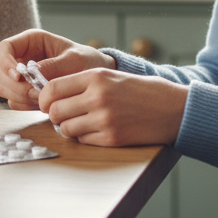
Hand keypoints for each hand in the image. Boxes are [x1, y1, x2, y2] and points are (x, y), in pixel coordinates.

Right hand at [0, 29, 114, 110]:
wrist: (94, 79)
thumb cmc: (86, 61)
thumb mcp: (74, 59)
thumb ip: (53, 65)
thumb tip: (30, 72)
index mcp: (31, 41)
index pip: (4, 47)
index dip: (6, 61)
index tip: (19, 76)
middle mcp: (21, 57)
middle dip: (13, 84)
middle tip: (36, 93)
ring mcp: (21, 76)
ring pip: (3, 88)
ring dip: (19, 96)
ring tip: (44, 99)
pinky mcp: (24, 92)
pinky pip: (13, 101)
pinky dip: (25, 105)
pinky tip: (43, 104)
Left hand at [40, 69, 187, 146]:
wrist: (173, 108)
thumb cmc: (142, 91)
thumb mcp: (112, 76)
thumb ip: (83, 83)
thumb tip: (51, 95)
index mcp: (96, 77)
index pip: (52, 89)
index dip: (44, 98)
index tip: (47, 103)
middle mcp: (97, 97)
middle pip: (55, 111)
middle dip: (56, 115)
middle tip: (65, 114)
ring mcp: (104, 119)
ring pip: (66, 129)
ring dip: (70, 128)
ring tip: (84, 122)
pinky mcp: (111, 138)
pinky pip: (83, 141)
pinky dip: (85, 138)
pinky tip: (99, 130)